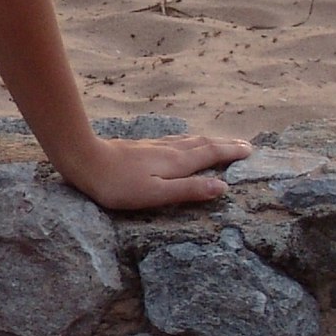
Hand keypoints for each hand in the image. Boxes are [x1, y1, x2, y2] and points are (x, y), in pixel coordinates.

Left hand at [57, 133, 250, 211]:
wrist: (85, 160)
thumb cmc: (118, 185)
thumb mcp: (156, 194)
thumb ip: (189, 190)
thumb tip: (223, 187)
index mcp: (177, 162)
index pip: (211, 155)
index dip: (231, 153)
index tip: (250, 151)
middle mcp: (170, 150)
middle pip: (204, 145)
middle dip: (225, 145)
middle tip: (245, 146)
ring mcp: (155, 146)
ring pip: (190, 141)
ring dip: (210, 141)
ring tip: (222, 143)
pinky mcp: (142, 147)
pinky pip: (176, 141)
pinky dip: (190, 141)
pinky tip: (184, 142)